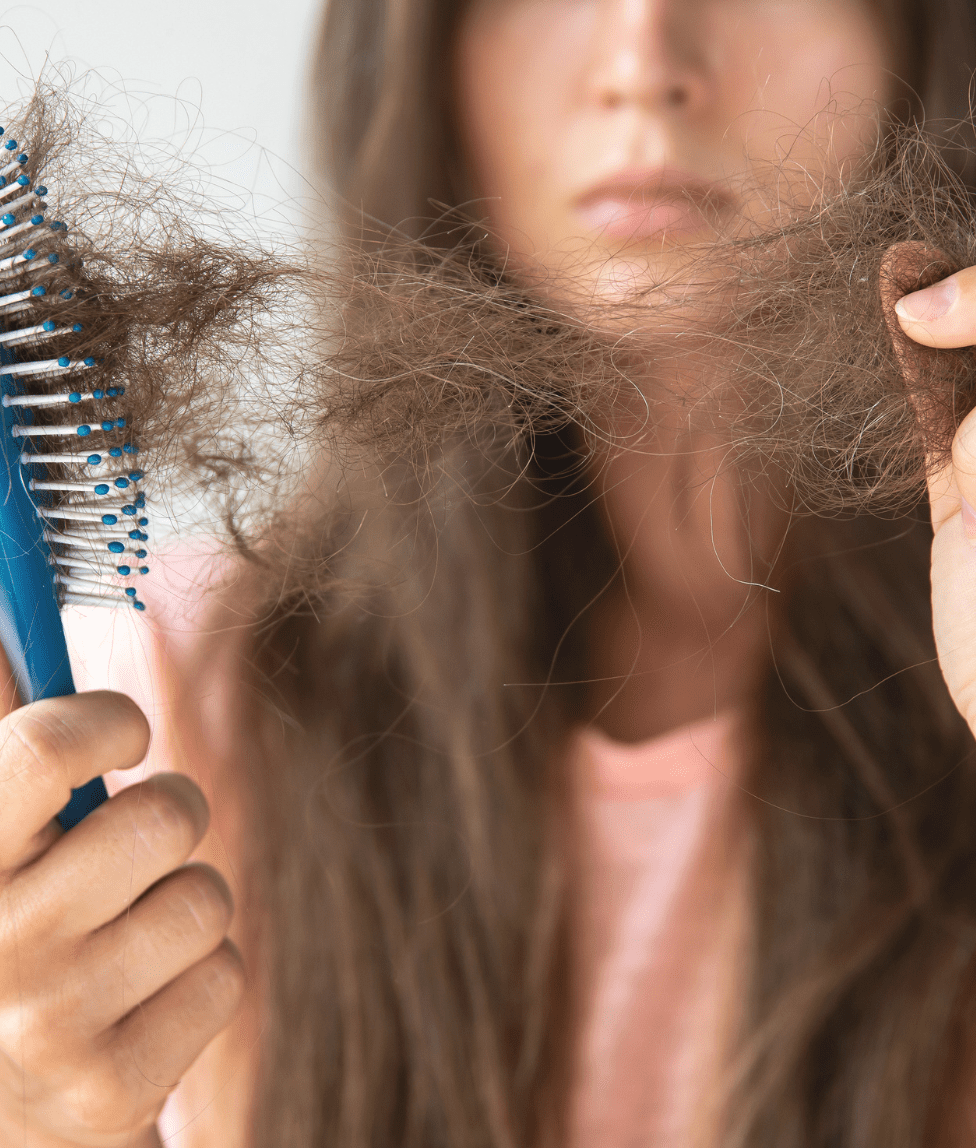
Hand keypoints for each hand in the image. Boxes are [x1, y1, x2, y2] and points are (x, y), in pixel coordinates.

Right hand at [0, 689, 243, 1146]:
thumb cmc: (4, 936)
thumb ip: (9, 746)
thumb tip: (14, 612)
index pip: (41, 747)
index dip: (106, 720)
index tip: (120, 735)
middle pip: (165, 815)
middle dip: (169, 816)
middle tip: (133, 849)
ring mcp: (48, 1025)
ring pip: (205, 895)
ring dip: (183, 905)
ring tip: (126, 938)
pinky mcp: (110, 1093)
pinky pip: (222, 974)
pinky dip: (196, 981)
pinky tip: (138, 1005)